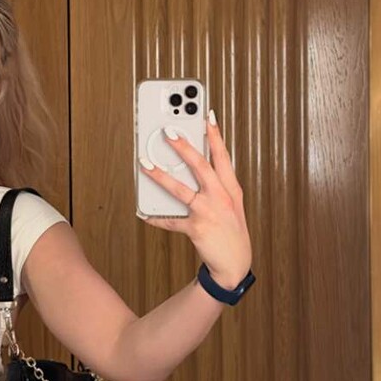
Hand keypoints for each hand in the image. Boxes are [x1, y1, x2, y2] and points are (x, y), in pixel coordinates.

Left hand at [140, 110, 252, 288]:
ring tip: (145, 165)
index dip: (215, 136)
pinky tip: (145, 213)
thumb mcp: (231, 205)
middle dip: (183, 147)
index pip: (223, 157)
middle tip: (168, 132)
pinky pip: (170, 221)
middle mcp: (221, 197)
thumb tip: (194, 168)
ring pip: (180, 190)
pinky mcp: (196, 228)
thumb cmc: (231, 231)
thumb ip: (217, 185)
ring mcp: (208, 212)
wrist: (235, 263)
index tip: (207, 117)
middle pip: (200, 166)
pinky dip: (157, 218)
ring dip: (160, 176)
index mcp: (231, 189)